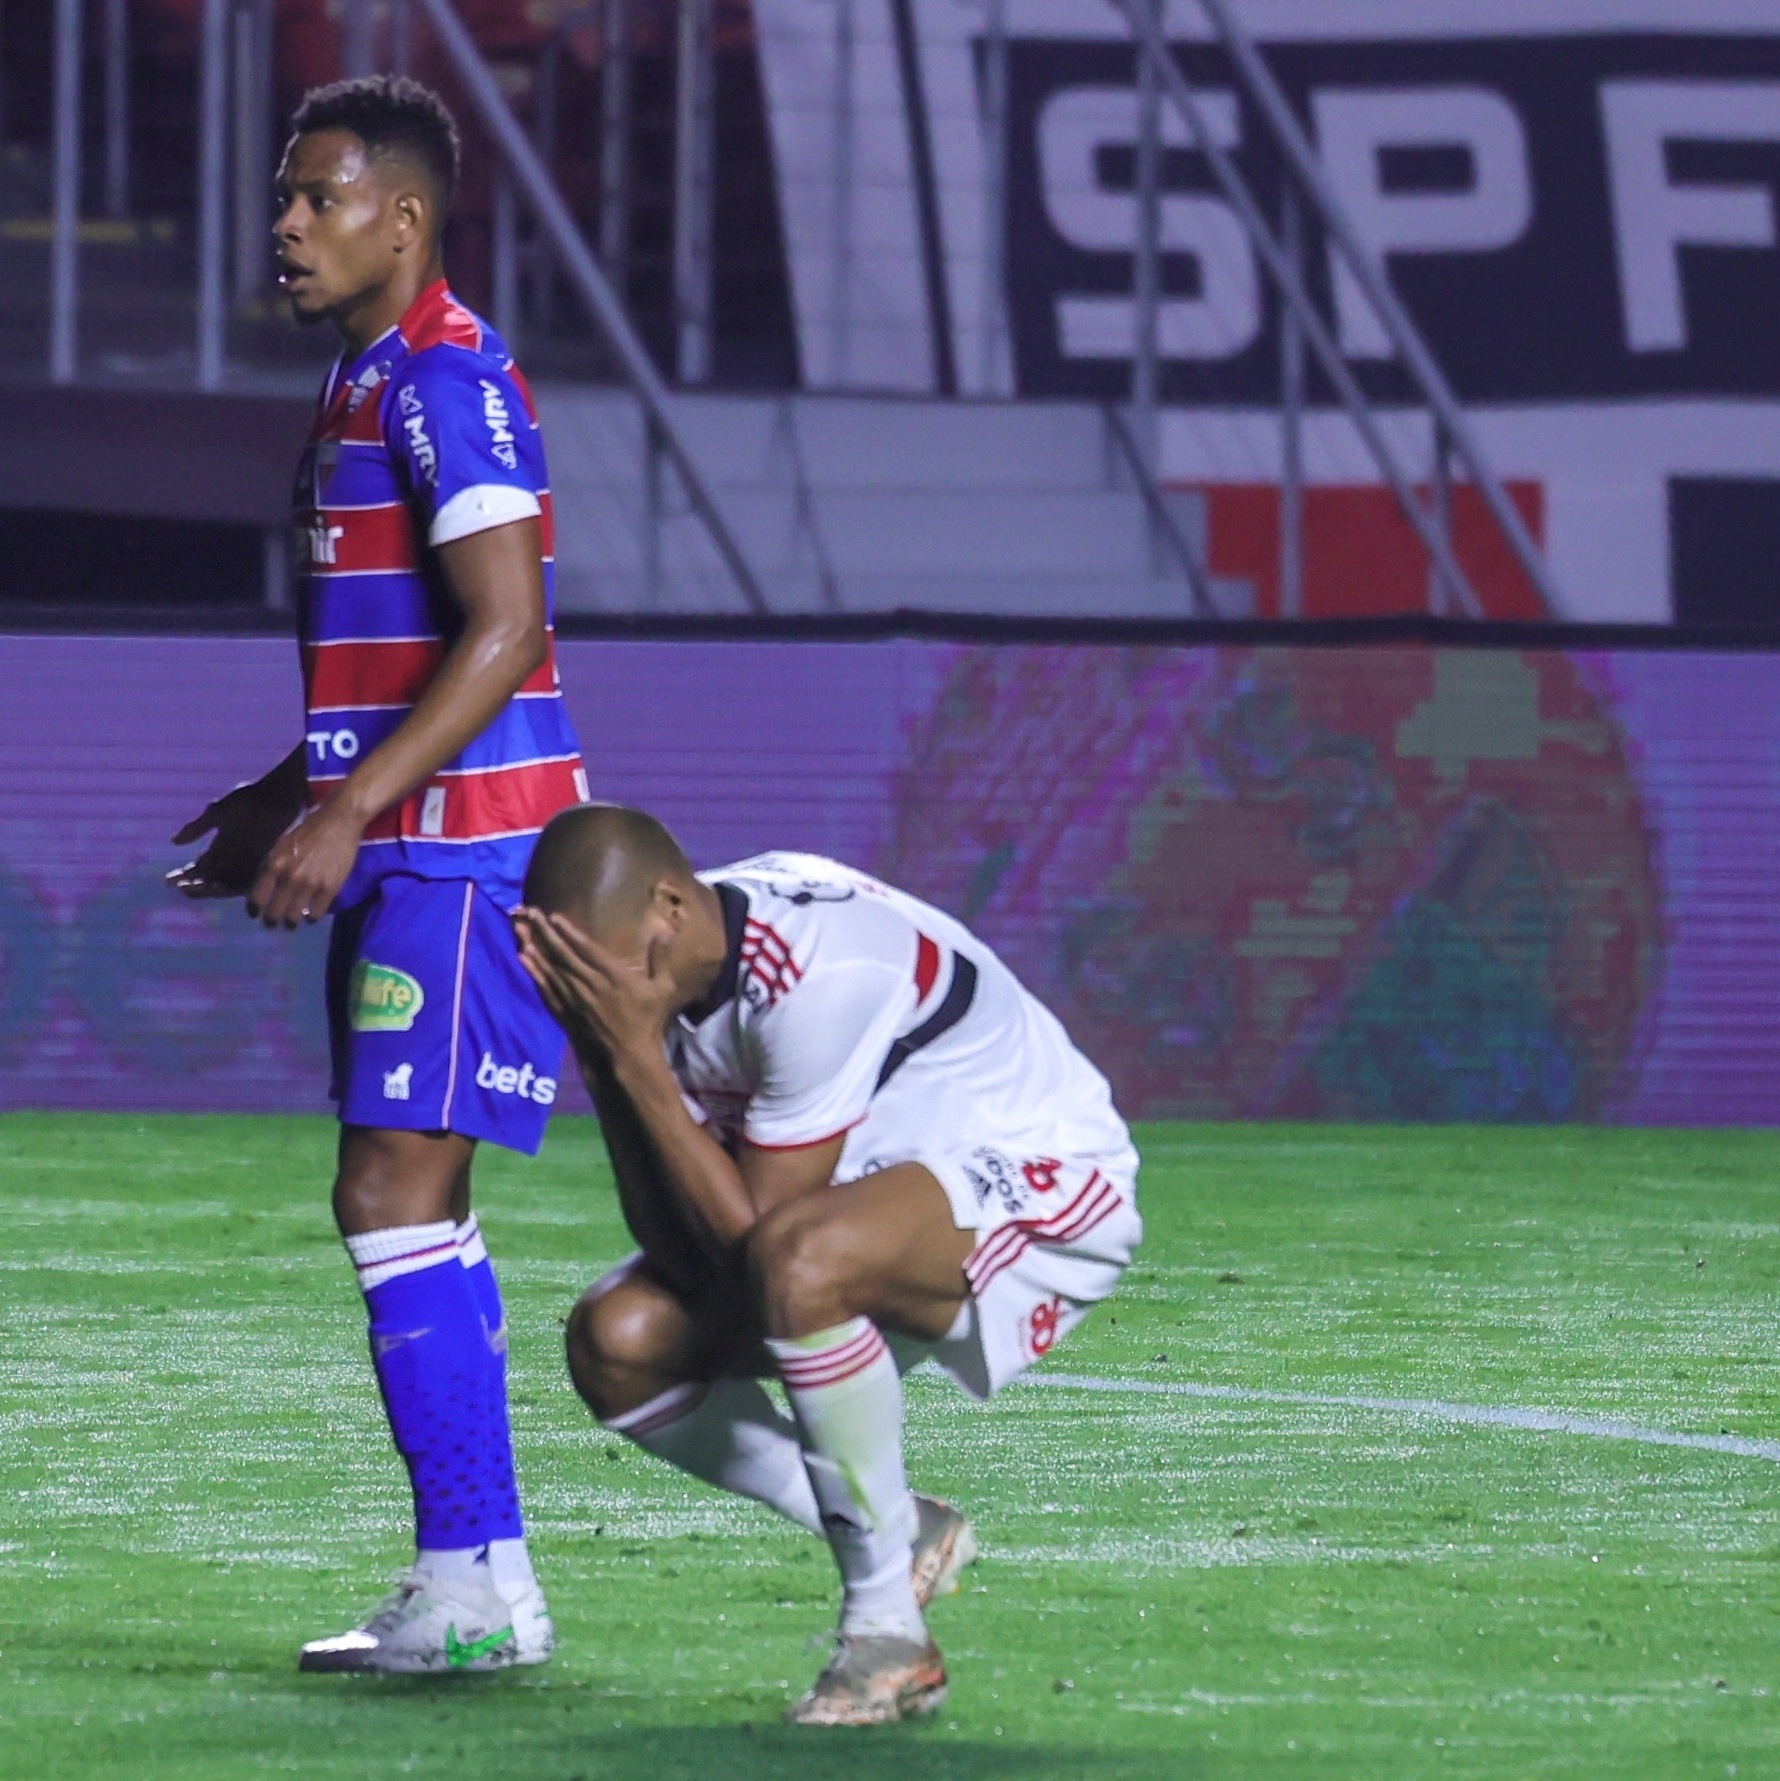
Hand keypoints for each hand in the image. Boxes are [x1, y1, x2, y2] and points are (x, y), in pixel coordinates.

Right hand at [168, 775, 304, 900]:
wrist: (280, 793)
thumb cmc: (250, 798)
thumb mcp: (219, 812)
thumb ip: (198, 827)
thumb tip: (174, 842)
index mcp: (221, 848)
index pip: (199, 869)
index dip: (184, 876)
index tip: (168, 880)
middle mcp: (233, 860)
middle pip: (211, 881)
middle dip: (195, 886)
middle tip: (181, 886)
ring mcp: (250, 864)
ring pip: (226, 886)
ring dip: (210, 890)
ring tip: (196, 888)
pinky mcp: (266, 867)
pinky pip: (248, 884)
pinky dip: (232, 887)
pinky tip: (218, 887)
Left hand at [244, 796, 366, 927]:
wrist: (339, 822)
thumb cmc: (309, 830)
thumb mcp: (282, 845)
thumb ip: (273, 866)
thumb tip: (266, 887)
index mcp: (274, 864)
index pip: (257, 897)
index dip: (255, 910)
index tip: (256, 914)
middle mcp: (289, 877)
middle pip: (274, 912)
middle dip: (272, 921)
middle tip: (275, 923)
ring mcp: (310, 885)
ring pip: (294, 917)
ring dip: (292, 922)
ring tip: (294, 922)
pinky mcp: (330, 889)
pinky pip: (316, 914)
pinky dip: (312, 917)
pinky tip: (312, 915)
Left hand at [514, 909, 679, 1069]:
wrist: (629, 1056)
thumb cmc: (648, 1021)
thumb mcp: (663, 989)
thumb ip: (662, 959)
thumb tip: (667, 930)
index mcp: (613, 975)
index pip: (586, 948)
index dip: (569, 931)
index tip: (554, 917)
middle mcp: (590, 984)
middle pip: (563, 954)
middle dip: (546, 933)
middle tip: (532, 914)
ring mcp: (575, 1000)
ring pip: (551, 970)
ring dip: (535, 949)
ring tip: (521, 932)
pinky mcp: (566, 1014)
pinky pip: (546, 990)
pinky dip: (534, 974)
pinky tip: (524, 961)